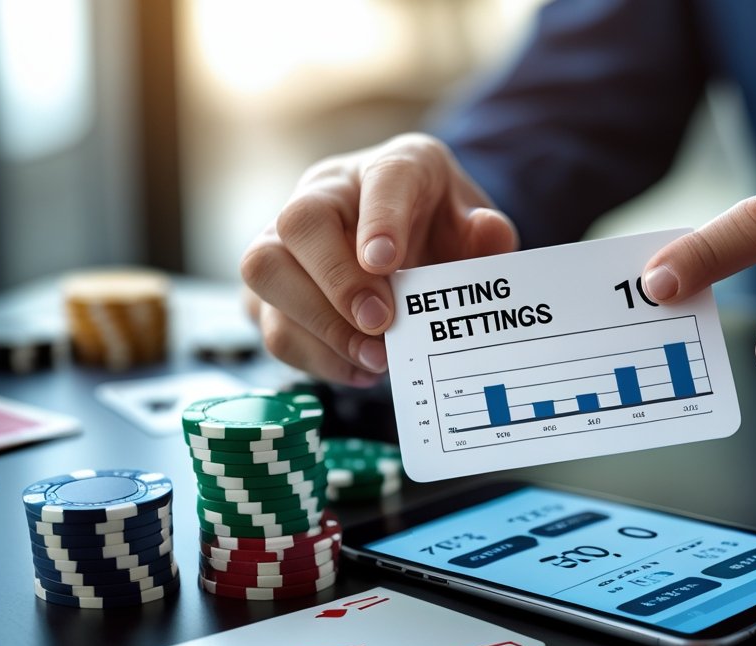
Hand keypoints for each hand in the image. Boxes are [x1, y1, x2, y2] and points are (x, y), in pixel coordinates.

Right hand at [240, 134, 517, 384]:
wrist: (408, 237)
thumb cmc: (437, 229)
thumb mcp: (472, 226)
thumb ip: (487, 235)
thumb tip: (490, 233)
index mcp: (391, 167)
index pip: (381, 178)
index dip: (381, 219)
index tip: (386, 261)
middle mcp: (328, 192)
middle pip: (300, 222)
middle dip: (338, 282)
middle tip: (381, 324)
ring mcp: (287, 236)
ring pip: (265, 271)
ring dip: (318, 325)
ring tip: (374, 359)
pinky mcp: (272, 286)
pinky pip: (271, 321)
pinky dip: (315, 355)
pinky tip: (360, 368)